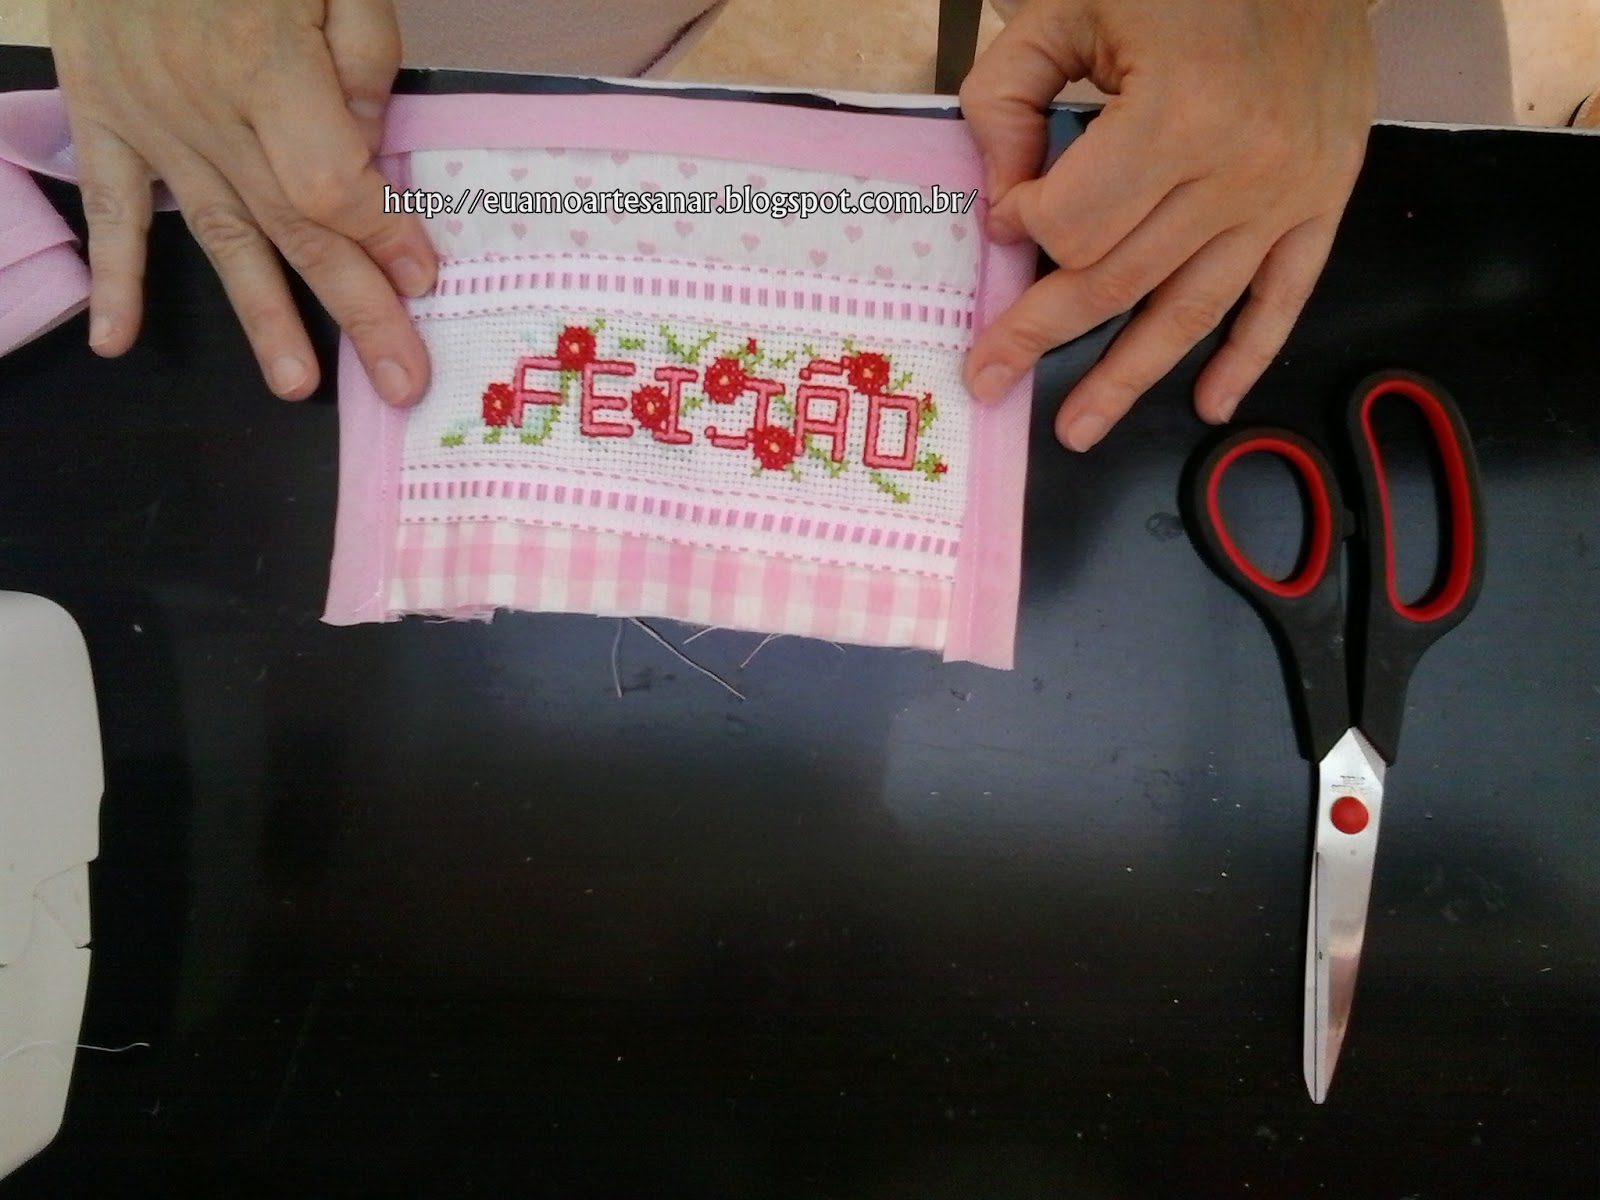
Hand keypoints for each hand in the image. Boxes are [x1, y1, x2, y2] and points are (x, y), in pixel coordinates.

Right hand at [49, 0, 435, 404]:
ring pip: (217, 234)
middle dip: (354, 308)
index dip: (381, 236)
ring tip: (295, 386)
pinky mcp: (104, 116)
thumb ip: (362, 57)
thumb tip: (371, 147)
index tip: (423, 278)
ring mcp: (150, 121)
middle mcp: (206, 110)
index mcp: (267, 66)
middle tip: (400, 382)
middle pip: (293, 227)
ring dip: (260, 316)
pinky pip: (111, 208)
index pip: (331, 183)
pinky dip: (113, 277)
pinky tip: (114, 342)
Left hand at [960, 0, 1375, 449]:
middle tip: (989, 378)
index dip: (1026, 224)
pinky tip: (1207, 405)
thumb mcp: (1067, 5)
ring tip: (1077, 430)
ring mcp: (1289, 193)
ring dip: (1128, 379)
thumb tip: (1001, 206)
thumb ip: (1008, 100)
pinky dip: (1245, 359)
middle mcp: (1241, 167)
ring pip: (1192, 312)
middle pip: (1120, 281)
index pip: (1075, 222)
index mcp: (1179, 110)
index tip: (1012, 207)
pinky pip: (1282, 300)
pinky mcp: (1323, 201)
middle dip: (1041, 334)